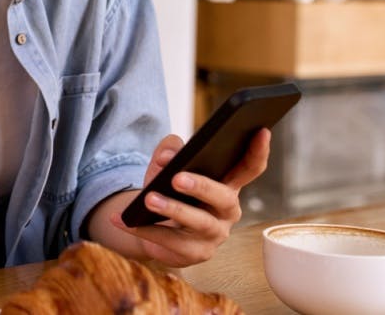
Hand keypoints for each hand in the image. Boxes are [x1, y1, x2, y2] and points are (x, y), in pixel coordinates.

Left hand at [107, 129, 271, 266]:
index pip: (249, 167)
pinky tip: (122, 220)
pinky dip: (143, 230)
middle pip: (223, 197)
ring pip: (197, 223)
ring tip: (149, 199)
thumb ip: (169, 151)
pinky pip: (169, 243)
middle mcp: (227, 210)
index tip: (261, 130)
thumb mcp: (167, 166)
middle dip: (201, 187)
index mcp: (227, 184)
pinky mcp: (195, 254)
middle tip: (177, 178)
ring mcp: (214, 235)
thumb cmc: (168, 190)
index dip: (258, 150)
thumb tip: (168, 156)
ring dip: (172, 209)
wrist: (152, 226)